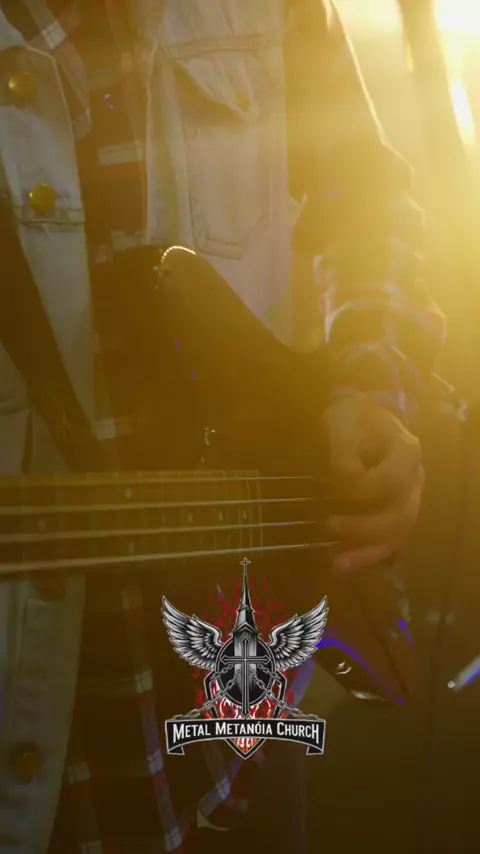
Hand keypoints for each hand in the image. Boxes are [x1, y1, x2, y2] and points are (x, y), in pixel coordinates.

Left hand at [322, 396, 423, 570]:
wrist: (360, 422)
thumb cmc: (352, 419)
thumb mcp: (342, 421)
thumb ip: (344, 447)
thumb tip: (346, 478)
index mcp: (406, 452)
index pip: (392, 480)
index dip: (365, 489)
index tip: (335, 485)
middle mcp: (414, 480)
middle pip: (401, 515)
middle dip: (364, 528)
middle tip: (328, 526)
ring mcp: (409, 501)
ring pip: (398, 535)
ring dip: (367, 551)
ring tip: (335, 564)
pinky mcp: (395, 515)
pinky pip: (388, 542)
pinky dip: (366, 555)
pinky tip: (341, 565)